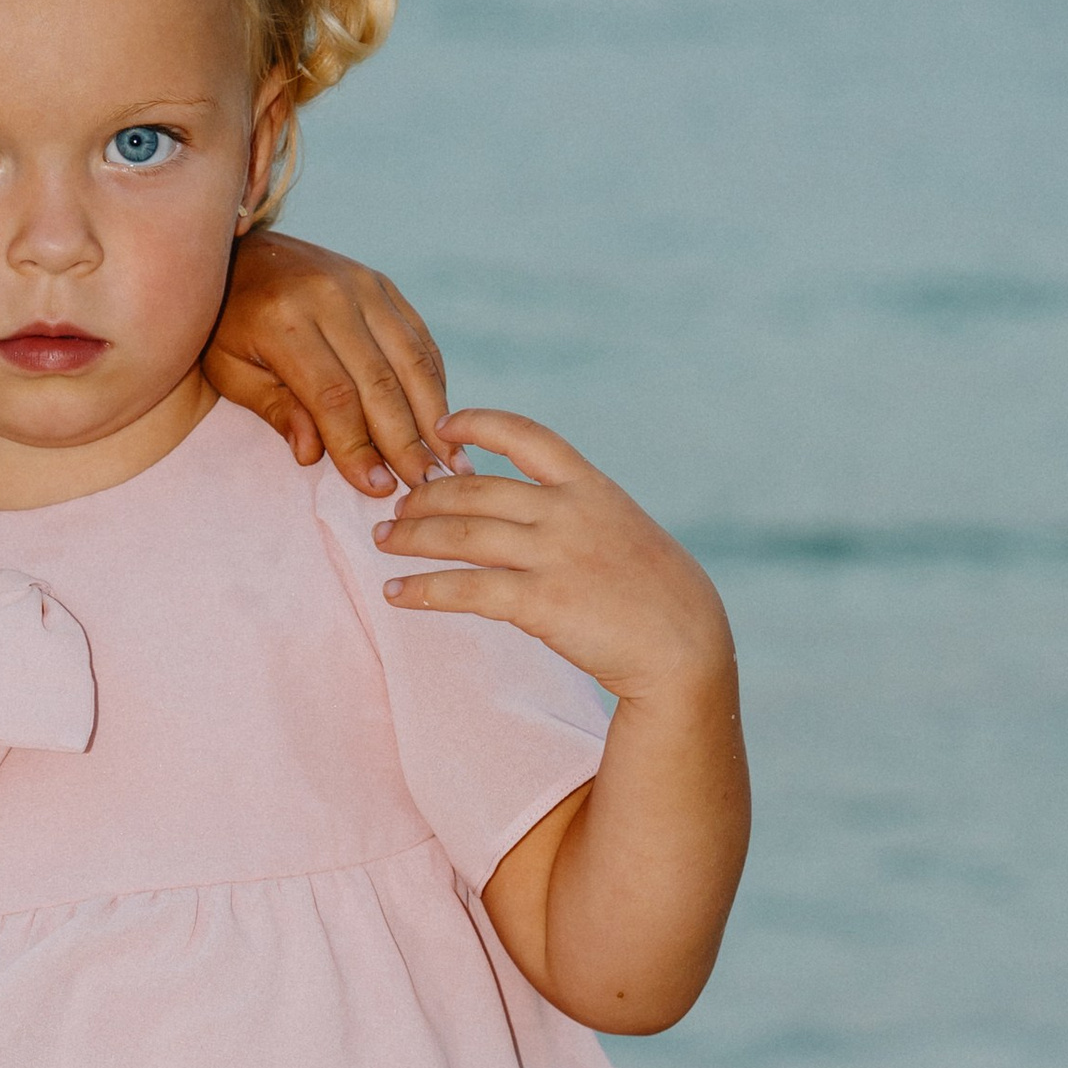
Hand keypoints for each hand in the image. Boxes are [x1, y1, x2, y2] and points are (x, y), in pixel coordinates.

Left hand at [208, 234, 451, 495]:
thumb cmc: (227, 324)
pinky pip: (417, 339)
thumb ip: (274, 410)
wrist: (241, 252)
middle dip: (405, 442)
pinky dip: (433, 382)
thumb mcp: (230, 370)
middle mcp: (330, 296)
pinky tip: (442, 421)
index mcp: (284, 320)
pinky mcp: (382, 285)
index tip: (378, 489)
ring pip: (410, 360)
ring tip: (451, 462)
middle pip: (380, 382)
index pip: (332, 397)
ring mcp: (362, 285)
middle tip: (426, 486)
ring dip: (434, 416)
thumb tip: (312, 456)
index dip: (358, 447)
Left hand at [375, 408, 733, 708]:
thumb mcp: (624, 530)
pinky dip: (422, 589)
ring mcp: (554, 555)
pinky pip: (465, 589)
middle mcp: (568, 511)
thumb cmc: (656, 594)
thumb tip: (531, 510)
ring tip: (382, 542)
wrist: (685, 643)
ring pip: (461, 533)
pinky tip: (396, 593)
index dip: (478, 424)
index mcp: (590, 487)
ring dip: (411, 537)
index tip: (441, 424)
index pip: (526, 436)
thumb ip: (579, 513)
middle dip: (425, 495)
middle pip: (476, 488)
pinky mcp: (540, 602)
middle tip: (394, 508)